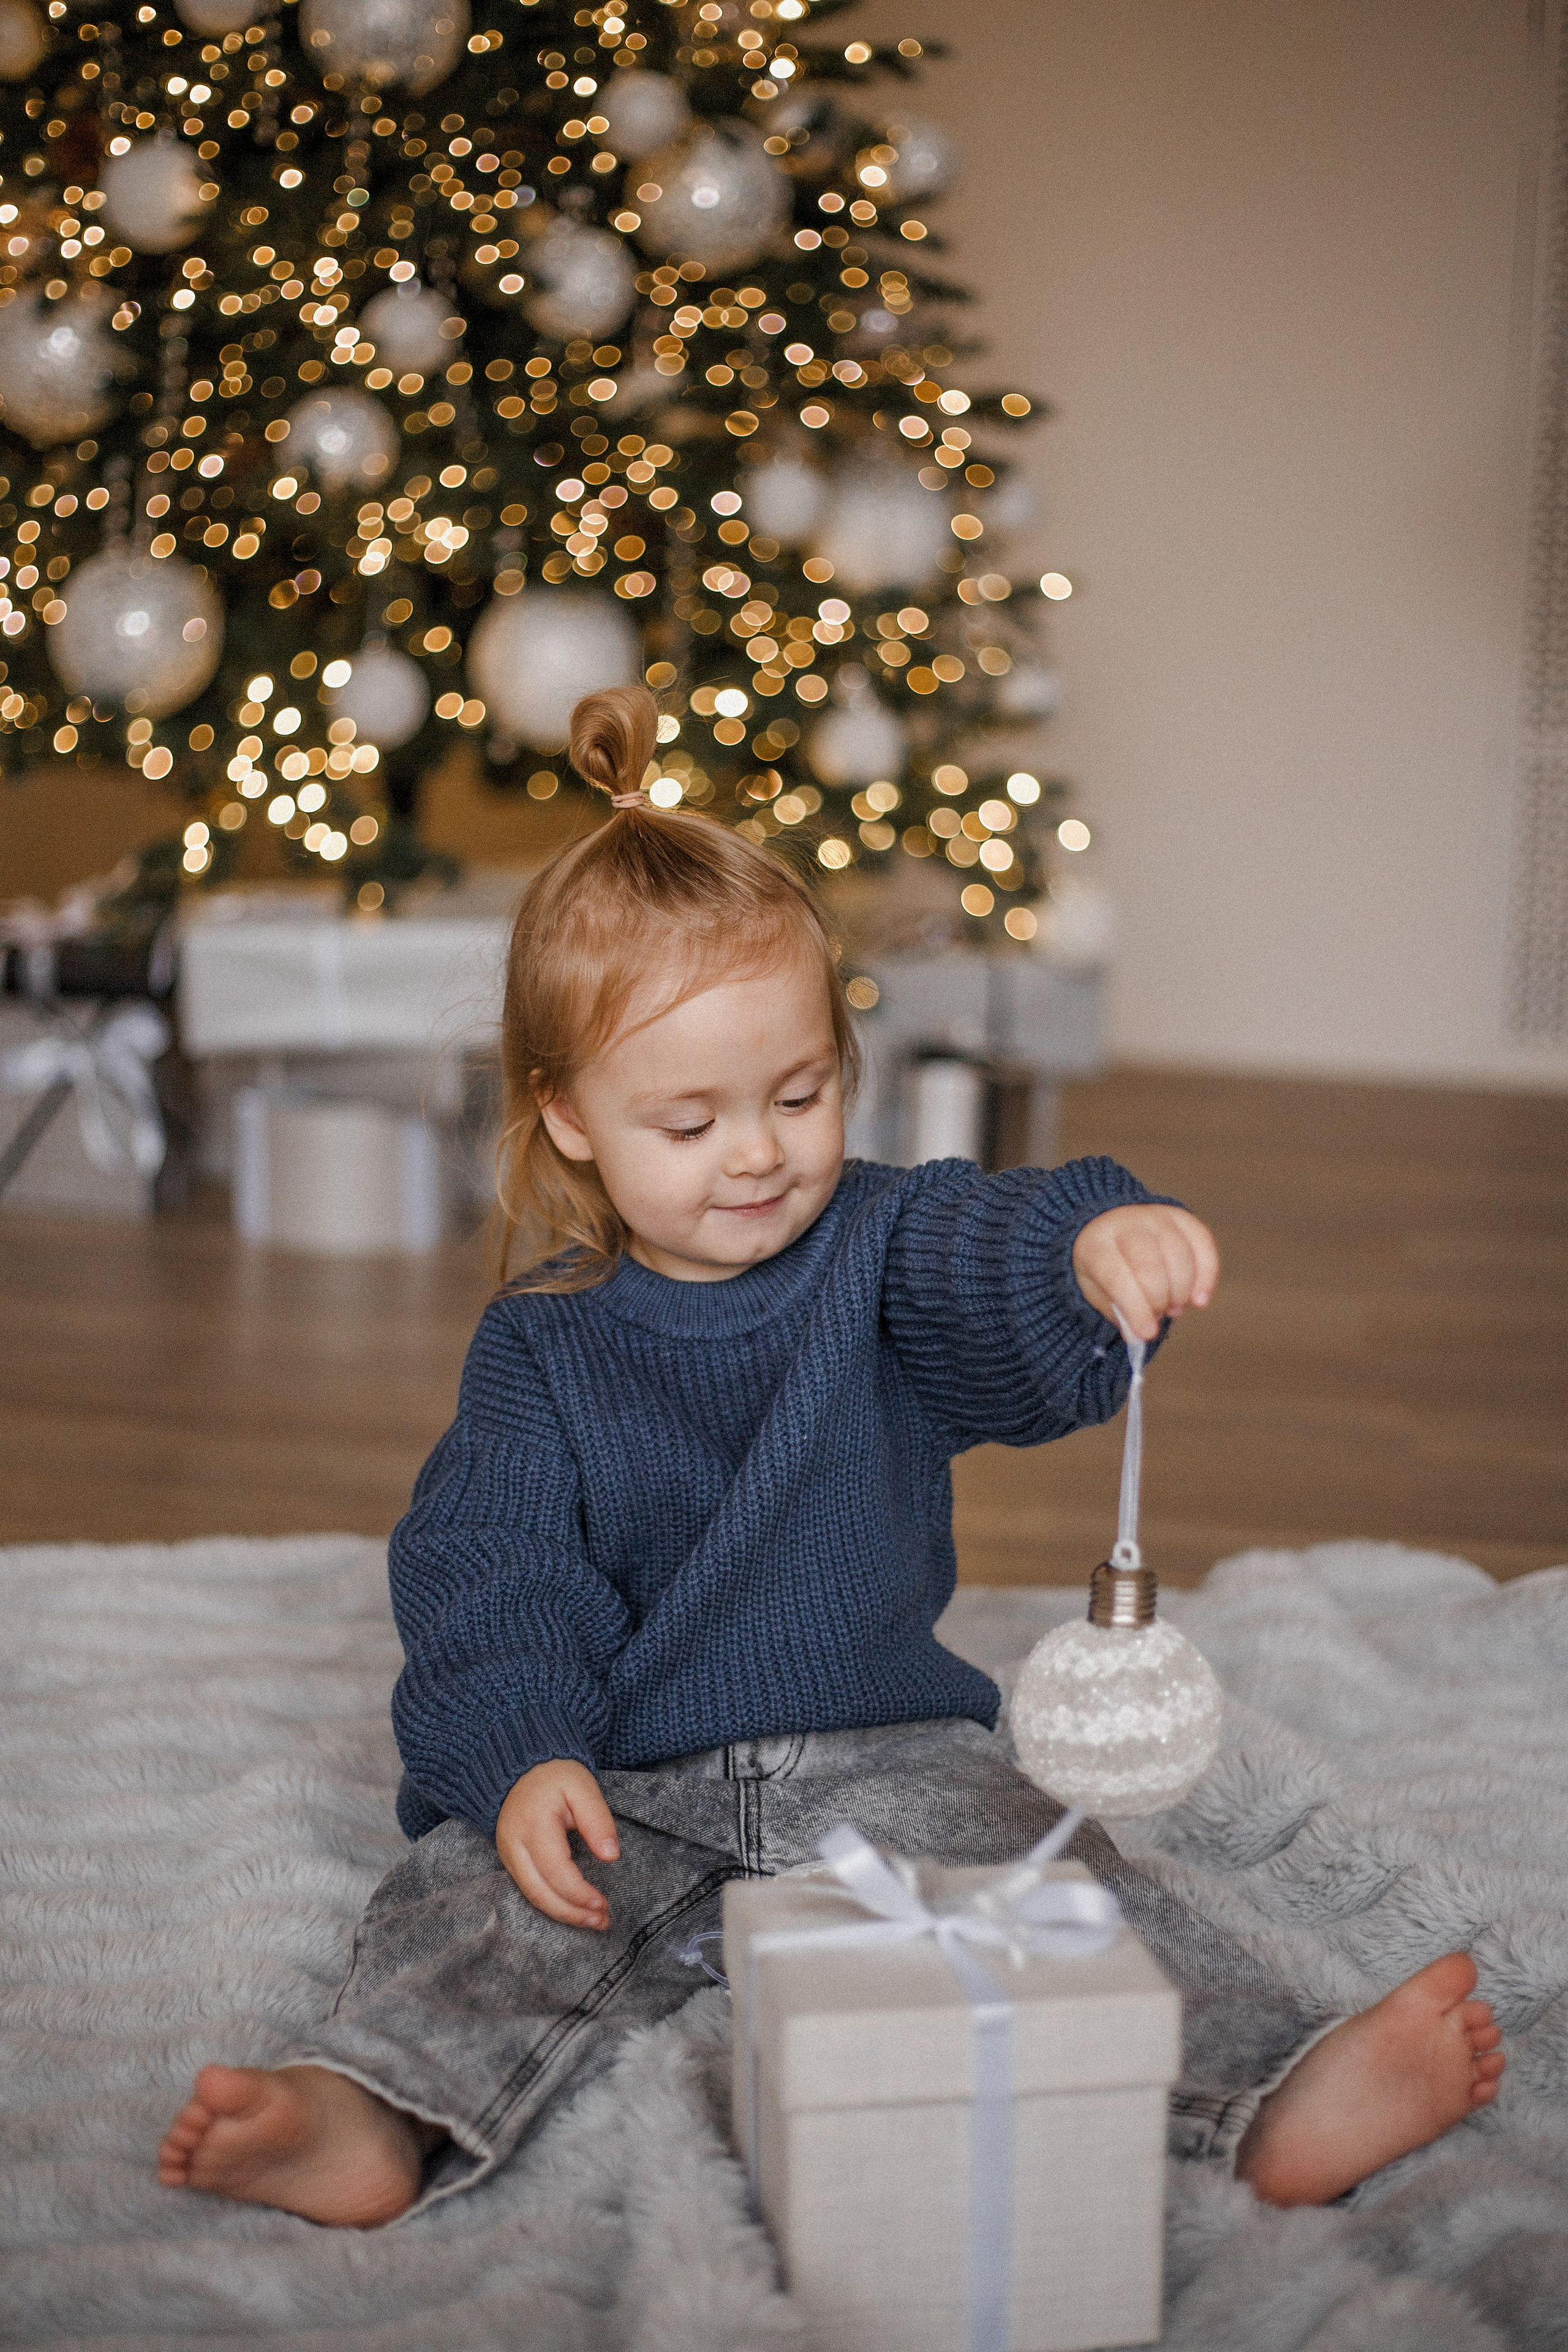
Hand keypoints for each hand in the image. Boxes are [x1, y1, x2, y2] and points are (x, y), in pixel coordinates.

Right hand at [495, 1760, 619, 1929]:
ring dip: (563, 1914)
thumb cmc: (554, 1776)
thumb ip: (597, 1820)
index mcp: (533, 1825)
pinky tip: (573, 1908)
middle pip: (540, 1893)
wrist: (520, 1769)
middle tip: (602, 1921)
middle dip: (572, 1913)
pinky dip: (552, 1904)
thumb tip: (611, 1856)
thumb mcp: (582, 1787)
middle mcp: (514, 1845)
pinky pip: (529, 1890)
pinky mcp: (509, 1861)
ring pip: (532, 1897)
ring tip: (593, 1920)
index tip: (603, 1904)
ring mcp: (507, 1855)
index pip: (556, 1871)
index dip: (580, 1894)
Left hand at [1072, 1205, 1219, 1343]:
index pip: (1117, 1277)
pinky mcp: (1182, 1216)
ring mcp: (1156, 1217)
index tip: (1148, 1333)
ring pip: (1179, 1255)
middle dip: (1159, 1299)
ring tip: (1173, 1306)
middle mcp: (1127, 1224)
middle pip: (1151, 1266)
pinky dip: (1207, 1275)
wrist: (1110, 1222)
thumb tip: (1138, 1335)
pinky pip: (1202, 1243)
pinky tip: (1199, 1298)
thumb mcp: (1096, 1288)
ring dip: (1181, 1291)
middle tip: (1160, 1313)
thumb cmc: (1104, 1263)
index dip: (1136, 1308)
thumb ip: (1117, 1311)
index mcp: (1097, 1244)